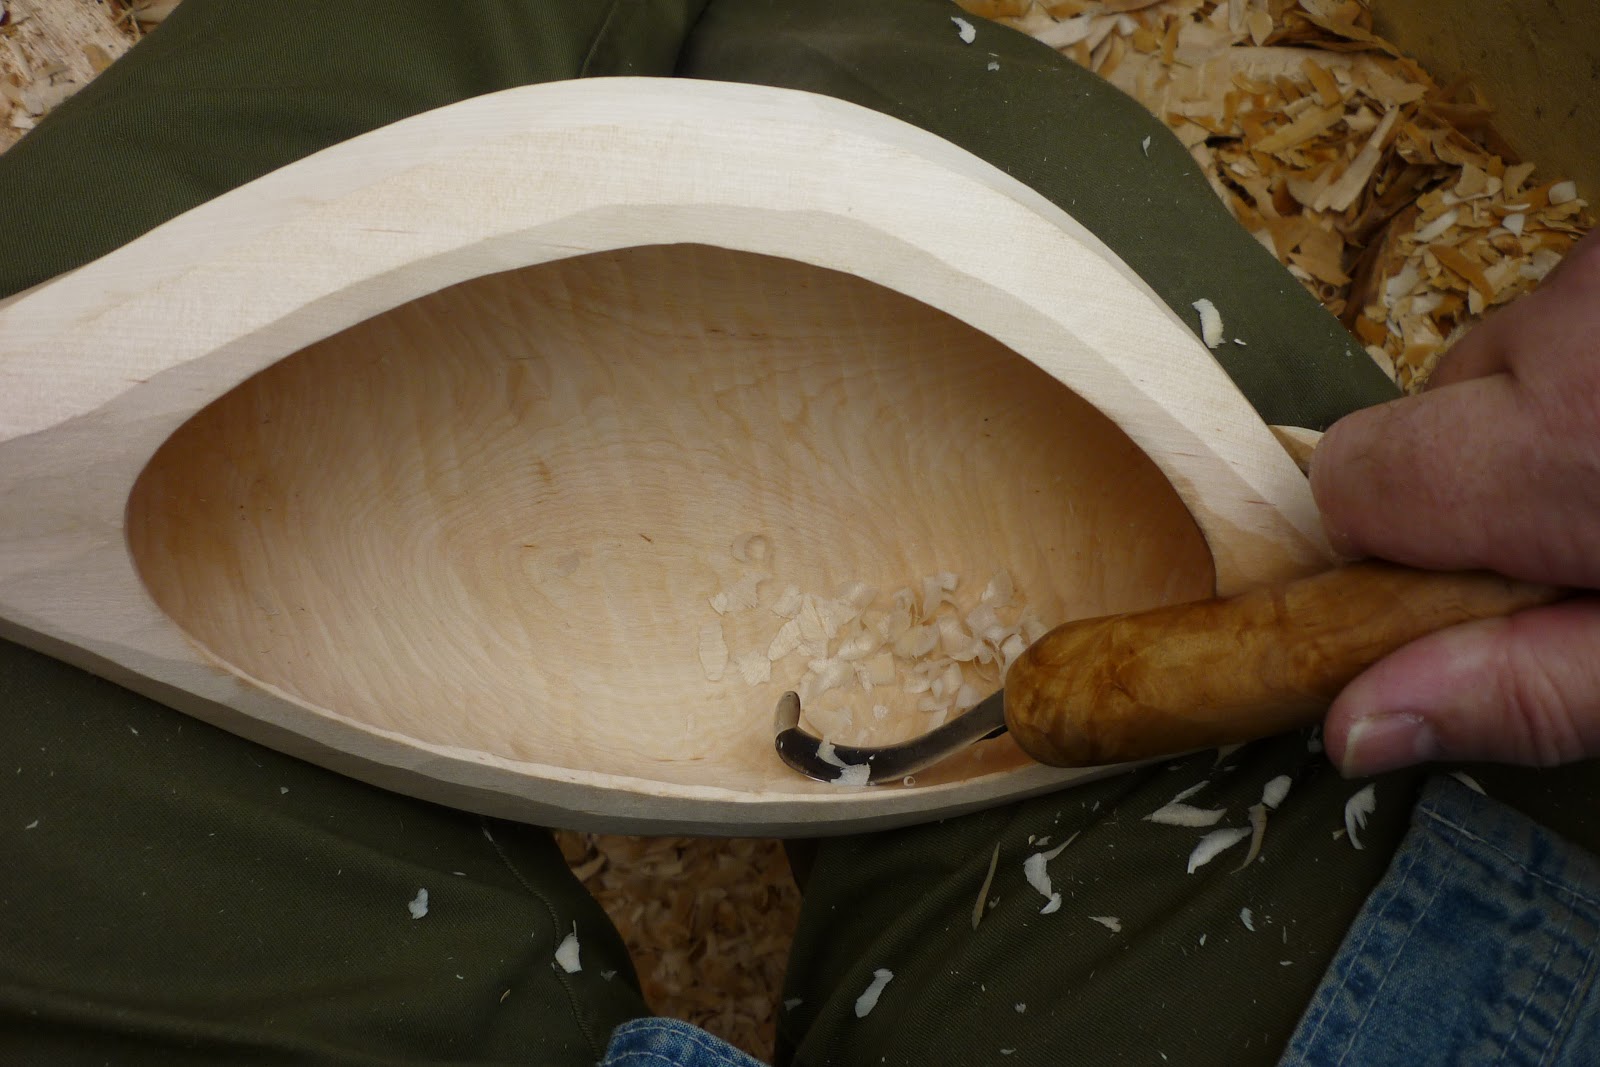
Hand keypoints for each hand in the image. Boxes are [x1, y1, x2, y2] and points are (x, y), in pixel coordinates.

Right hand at [1310, 227, 1599, 775]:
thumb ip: (1525, 687)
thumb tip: (1354, 727)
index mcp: (1563, 446)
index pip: (1353, 477)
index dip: (1391, 542)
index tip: (1468, 584)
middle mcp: (1579, 318)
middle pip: (1431, 408)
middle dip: (1492, 471)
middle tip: (1596, 529)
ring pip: (1518, 350)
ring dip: (1565, 408)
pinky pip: (1584, 301)